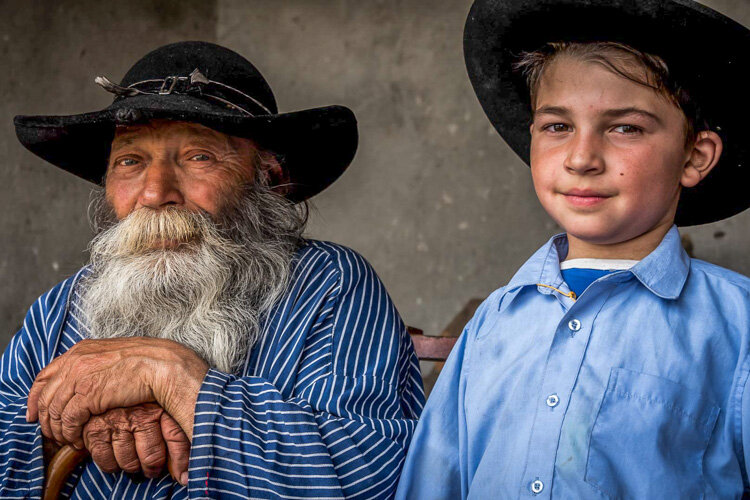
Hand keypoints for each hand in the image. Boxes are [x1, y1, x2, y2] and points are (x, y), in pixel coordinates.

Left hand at [26, 338, 207, 448]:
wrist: (162, 366)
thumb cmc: (146, 363)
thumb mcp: (113, 357)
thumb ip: (94, 365)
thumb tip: (83, 382)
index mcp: (80, 351)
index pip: (44, 376)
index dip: (36, 398)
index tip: (35, 414)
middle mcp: (75, 362)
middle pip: (45, 396)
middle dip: (46, 420)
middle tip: (54, 435)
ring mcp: (80, 377)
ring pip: (54, 411)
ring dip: (59, 430)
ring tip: (69, 441)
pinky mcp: (88, 394)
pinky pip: (68, 420)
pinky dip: (70, 434)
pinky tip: (79, 441)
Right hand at [83, 403, 189, 482]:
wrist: (105, 382)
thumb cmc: (141, 400)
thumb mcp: (162, 406)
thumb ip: (175, 433)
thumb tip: (183, 471)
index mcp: (161, 407)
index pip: (176, 437)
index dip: (181, 460)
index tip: (183, 476)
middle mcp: (140, 414)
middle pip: (152, 456)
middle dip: (153, 467)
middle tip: (152, 468)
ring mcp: (117, 422)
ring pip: (129, 462)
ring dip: (132, 467)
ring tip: (134, 462)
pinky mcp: (95, 430)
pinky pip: (106, 460)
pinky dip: (111, 466)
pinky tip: (115, 459)